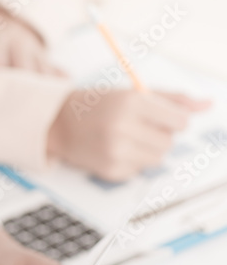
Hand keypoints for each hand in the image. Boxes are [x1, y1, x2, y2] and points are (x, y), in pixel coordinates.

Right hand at [49, 89, 210, 181]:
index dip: (172, 119)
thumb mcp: (133, 94)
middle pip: (170, 142)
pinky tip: (113, 151)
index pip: (180, 121)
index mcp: (132, 103)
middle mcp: (123, 127)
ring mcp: (116, 151)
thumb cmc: (98, 106)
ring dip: (147, 150)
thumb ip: (173, 99)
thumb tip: (208, 105)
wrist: (56, 124)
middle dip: (158, 135)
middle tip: (135, 127)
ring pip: (157, 158)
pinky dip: (131, 162)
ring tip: (124, 139)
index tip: (156, 117)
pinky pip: (139, 170)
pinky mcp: (110, 170)